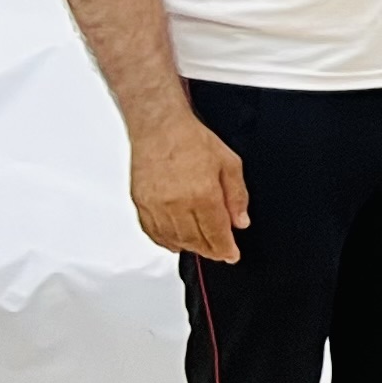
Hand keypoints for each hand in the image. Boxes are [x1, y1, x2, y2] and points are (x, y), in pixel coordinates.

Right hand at [130, 117, 248, 263]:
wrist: (160, 126)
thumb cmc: (192, 140)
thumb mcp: (230, 164)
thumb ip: (237, 196)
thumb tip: (241, 221)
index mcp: (202, 195)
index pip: (216, 234)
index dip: (225, 250)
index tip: (232, 255)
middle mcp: (177, 204)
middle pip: (195, 241)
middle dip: (210, 251)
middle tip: (220, 253)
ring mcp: (156, 205)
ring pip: (174, 240)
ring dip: (189, 247)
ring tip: (201, 247)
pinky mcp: (141, 203)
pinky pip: (153, 232)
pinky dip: (166, 241)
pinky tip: (176, 241)